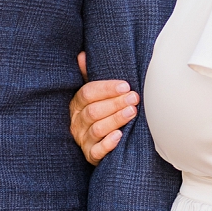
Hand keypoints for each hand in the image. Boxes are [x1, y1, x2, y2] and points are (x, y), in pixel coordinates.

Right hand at [70, 50, 138, 165]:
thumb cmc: (102, 112)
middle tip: (134, 97)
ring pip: (97, 129)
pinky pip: (96, 151)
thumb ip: (90, 76)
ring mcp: (82, 139)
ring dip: (115, 119)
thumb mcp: (96, 94)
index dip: (106, 89)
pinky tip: (119, 136)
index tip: (125, 85)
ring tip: (132, 112)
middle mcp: (76, 122)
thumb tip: (82, 55)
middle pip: (93, 111)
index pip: (87, 93)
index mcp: (77, 104)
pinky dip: (107, 144)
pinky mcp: (90, 155)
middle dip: (115, 103)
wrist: (102, 142)